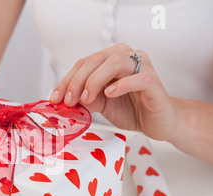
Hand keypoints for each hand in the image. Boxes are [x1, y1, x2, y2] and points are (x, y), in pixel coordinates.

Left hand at [50, 43, 177, 141]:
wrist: (158, 122)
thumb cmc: (131, 108)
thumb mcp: (101, 104)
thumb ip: (86, 99)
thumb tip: (65, 100)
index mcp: (111, 59)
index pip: (84, 63)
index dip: (67, 80)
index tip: (55, 98)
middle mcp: (127, 57)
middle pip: (95, 59)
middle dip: (77, 81)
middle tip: (69, 100)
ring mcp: (142, 67)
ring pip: (115, 62)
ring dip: (95, 80)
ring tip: (86, 99)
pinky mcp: (153, 82)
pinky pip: (138, 78)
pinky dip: (121, 85)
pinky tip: (109, 94)